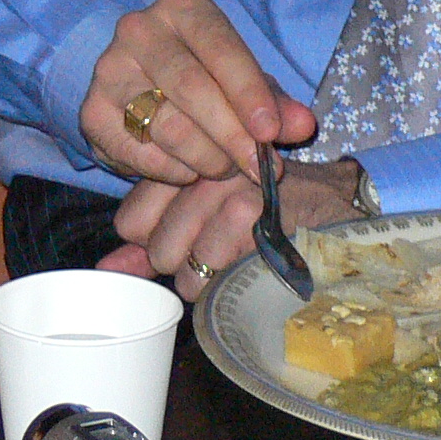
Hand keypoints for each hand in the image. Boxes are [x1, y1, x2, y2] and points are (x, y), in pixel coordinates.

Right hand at [80, 0, 316, 183]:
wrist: (135, 82)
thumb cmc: (203, 75)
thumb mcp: (243, 79)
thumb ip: (276, 102)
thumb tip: (303, 126)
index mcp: (182, 8)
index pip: (220, 47)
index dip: (248, 92)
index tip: (270, 133)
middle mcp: (139, 30)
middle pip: (191, 88)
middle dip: (231, 136)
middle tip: (256, 168)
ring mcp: (109, 70)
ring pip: (168, 126)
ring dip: (207, 159)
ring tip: (226, 168)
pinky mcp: (92, 113)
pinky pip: (142, 154)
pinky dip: (174, 172)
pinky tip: (189, 170)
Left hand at [99, 155, 369, 302]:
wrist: (333, 201)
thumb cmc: (260, 206)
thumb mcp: (200, 208)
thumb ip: (150, 236)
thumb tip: (107, 272)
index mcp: (183, 159)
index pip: (131, 220)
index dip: (152, 242)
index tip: (182, 238)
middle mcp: (198, 168)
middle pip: (155, 246)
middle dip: (179, 262)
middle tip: (209, 252)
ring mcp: (224, 188)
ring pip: (180, 262)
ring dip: (202, 277)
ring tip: (228, 261)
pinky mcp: (252, 212)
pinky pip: (213, 267)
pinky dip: (225, 280)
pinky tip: (244, 266)